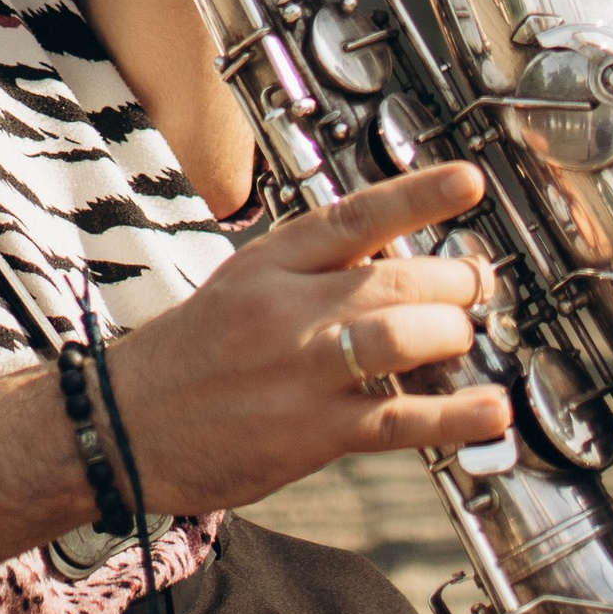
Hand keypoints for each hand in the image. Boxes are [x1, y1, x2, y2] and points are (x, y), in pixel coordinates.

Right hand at [98, 162, 509, 511]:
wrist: (120, 427)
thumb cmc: (185, 358)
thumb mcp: (237, 287)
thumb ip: (307, 272)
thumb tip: (390, 264)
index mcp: (267, 264)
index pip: (354, 217)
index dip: (419, 197)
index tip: (468, 181)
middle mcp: (286, 309)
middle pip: (393, 279)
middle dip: (452, 281)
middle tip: (477, 283)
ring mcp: (300, 371)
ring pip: (401, 338)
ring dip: (452, 335)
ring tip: (469, 335)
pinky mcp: (311, 432)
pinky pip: (399, 420)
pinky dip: (455, 416)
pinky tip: (492, 409)